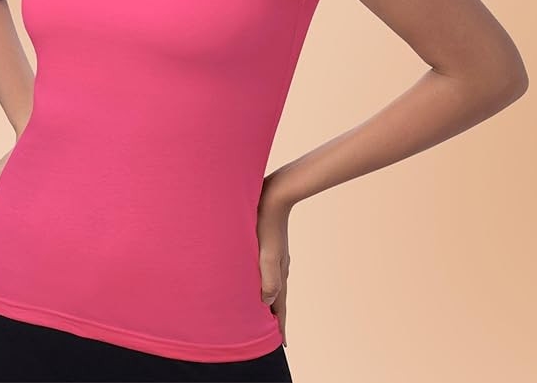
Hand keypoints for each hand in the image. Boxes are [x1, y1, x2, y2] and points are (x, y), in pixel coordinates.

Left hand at [256, 177, 292, 346]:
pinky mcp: (269, 245)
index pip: (279, 306)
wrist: (274, 194)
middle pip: (277, 298)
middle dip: (275, 316)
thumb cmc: (265, 222)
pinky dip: (264, 282)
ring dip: (269, 299)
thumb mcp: (266, 252)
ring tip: (264, 312)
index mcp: (280, 272)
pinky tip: (258, 279)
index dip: (279, 326)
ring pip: (272, 284)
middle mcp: (280, 267)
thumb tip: (266, 303)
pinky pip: (267, 271)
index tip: (281, 344)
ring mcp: (276, 256)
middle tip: (274, 333)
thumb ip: (268, 277)